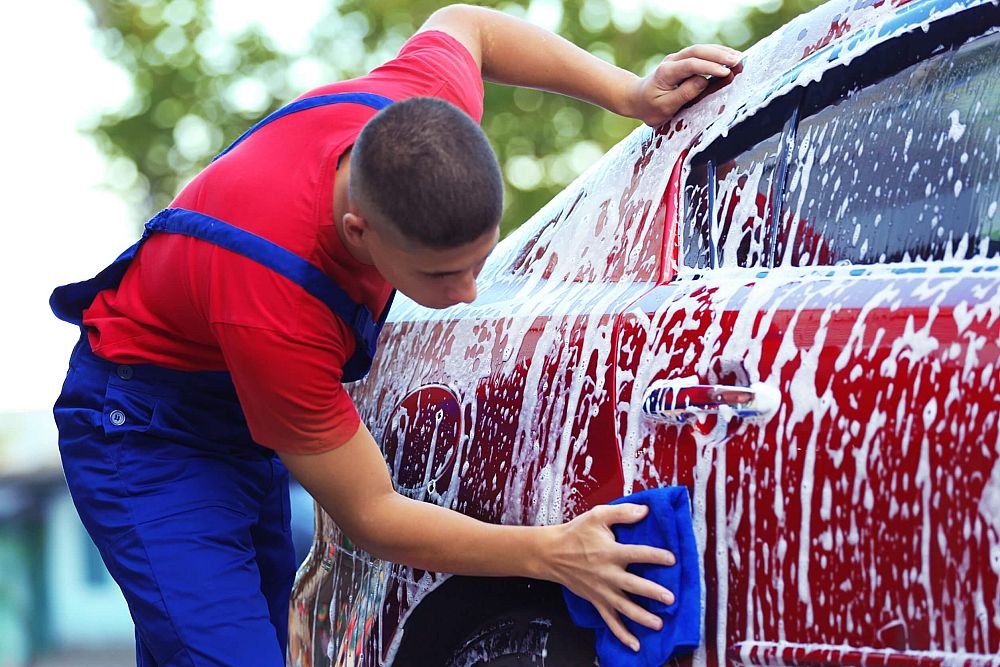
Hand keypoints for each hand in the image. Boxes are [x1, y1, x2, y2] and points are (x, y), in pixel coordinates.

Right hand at [544, 503, 676, 651]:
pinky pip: (610, 621)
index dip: (655, 556)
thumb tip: (645, 510)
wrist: (551, 553)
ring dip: (642, 617)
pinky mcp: (597, 601)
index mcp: (610, 552)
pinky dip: (622, 634)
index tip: (672, 559)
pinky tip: (635, 645)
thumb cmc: (576, 533)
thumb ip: (622, 512)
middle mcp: (607, 573)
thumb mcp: (597, 516)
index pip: (637, 554)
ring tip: (658, 624)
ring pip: (624, 607)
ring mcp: (602, 590)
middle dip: (652, 592)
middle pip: (633, 585)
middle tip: (669, 598)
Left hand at [627, 44, 742, 126]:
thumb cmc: (650, 107)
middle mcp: (672, 61)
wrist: (637, 99)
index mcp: (666, 72)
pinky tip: (729, 57)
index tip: (726, 73)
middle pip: (697, 51)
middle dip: (719, 55)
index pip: (691, 65)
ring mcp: (677, 58)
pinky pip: (701, 53)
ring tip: (739, 58)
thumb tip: (703, 81)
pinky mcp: (683, 61)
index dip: (709, 67)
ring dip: (720, 52)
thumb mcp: (664, 107)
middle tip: (738, 61)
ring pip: (701, 49)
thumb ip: (683, 94)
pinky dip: (716, 54)